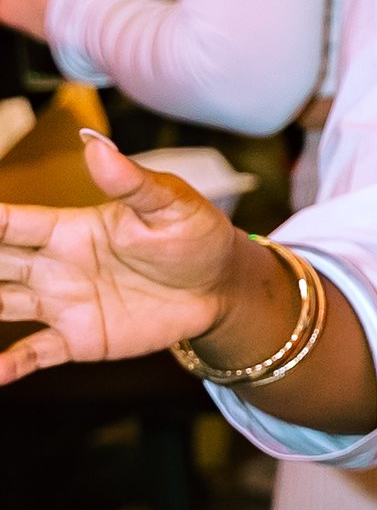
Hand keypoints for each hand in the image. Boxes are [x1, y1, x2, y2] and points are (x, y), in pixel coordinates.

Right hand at [0, 132, 242, 382]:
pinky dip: (7, 365)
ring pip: (0, 307)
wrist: (222, 287)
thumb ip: (130, 181)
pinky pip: (32, 354)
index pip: (10, 224)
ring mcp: (62, 304)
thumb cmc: (195, 236)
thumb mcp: (169, 205)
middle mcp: (54, 266)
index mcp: (69, 230)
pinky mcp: (79, 339)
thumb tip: (94, 144)